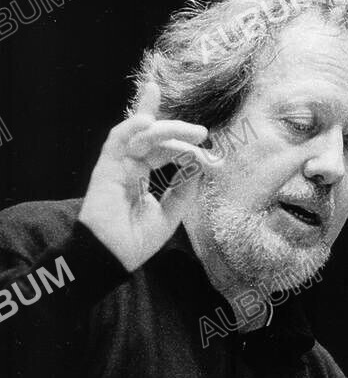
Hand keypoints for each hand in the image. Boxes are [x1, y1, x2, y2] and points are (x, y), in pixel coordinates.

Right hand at [79, 81, 221, 271]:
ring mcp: (118, 164)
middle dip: (180, 133)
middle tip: (202, 134)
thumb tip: (199, 166)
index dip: (185, 147)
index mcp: (142, 175)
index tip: (212, 158)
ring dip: (166, 129)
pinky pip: (117, 140)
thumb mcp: (171, 213)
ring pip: (142, 136)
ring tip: (192, 132)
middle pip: (155, 138)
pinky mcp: (106, 167)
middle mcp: (130, 166)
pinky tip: (148, 121)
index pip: (163, 148)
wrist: (113, 256)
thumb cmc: (137, 240)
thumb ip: (184, 188)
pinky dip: (131, 127)